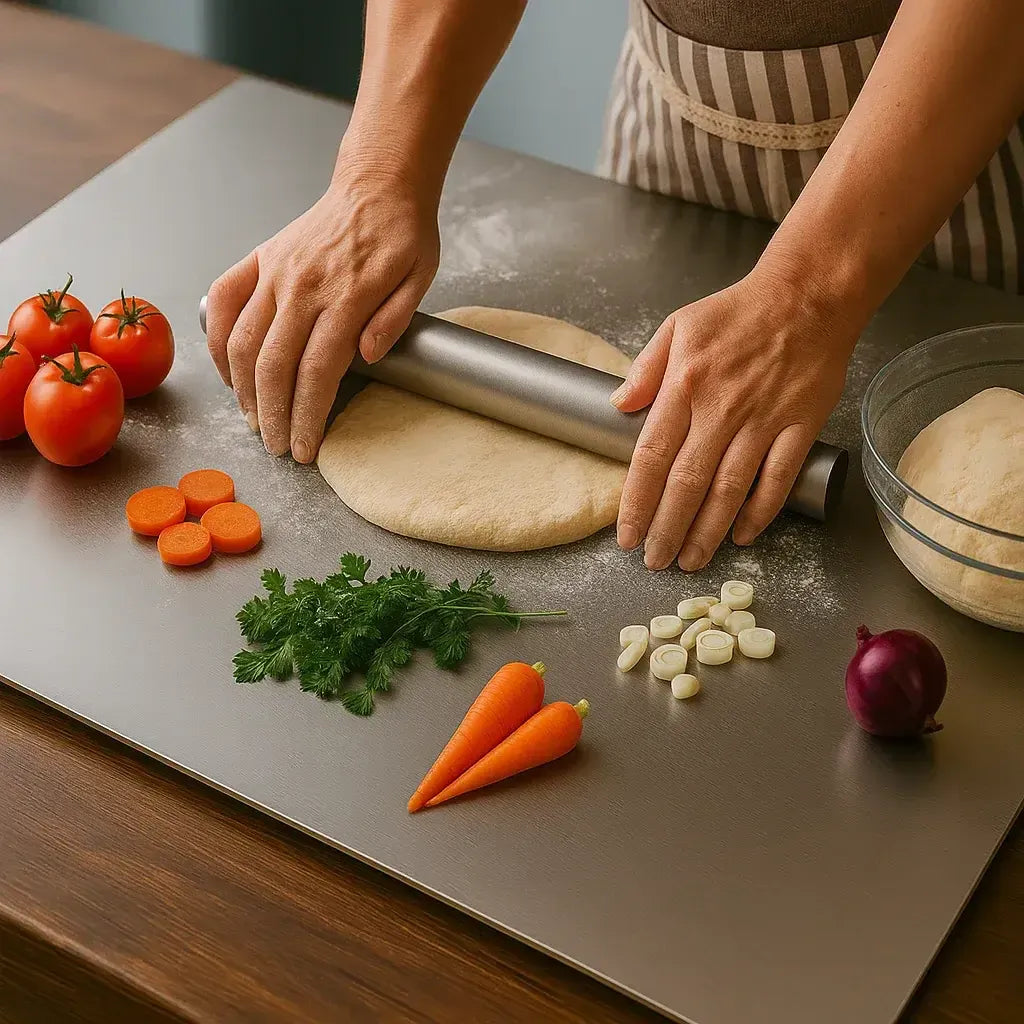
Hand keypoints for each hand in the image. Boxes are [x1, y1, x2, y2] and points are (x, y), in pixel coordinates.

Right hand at [205, 162, 439, 461]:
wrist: (377, 183)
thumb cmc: (403, 234)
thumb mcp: (420, 277)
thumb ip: (395, 320)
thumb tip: (368, 358)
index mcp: (347, 296)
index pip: (318, 372)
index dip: (307, 417)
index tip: (305, 449)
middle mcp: (303, 286)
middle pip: (276, 366)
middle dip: (273, 416)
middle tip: (277, 447)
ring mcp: (276, 272)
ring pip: (244, 341)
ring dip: (244, 390)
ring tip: (255, 421)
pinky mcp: (260, 259)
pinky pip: (224, 303)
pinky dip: (219, 342)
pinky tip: (228, 374)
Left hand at [611, 264, 861, 570]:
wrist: (808, 295)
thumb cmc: (738, 311)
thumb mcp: (678, 326)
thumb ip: (645, 369)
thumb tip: (617, 405)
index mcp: (684, 385)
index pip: (650, 457)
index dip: (636, 503)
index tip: (626, 534)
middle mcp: (720, 409)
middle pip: (686, 484)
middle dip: (667, 530)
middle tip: (655, 561)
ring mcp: (763, 420)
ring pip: (729, 491)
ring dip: (707, 533)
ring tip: (690, 561)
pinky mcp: (800, 426)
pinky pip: (777, 480)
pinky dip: (759, 513)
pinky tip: (742, 536)